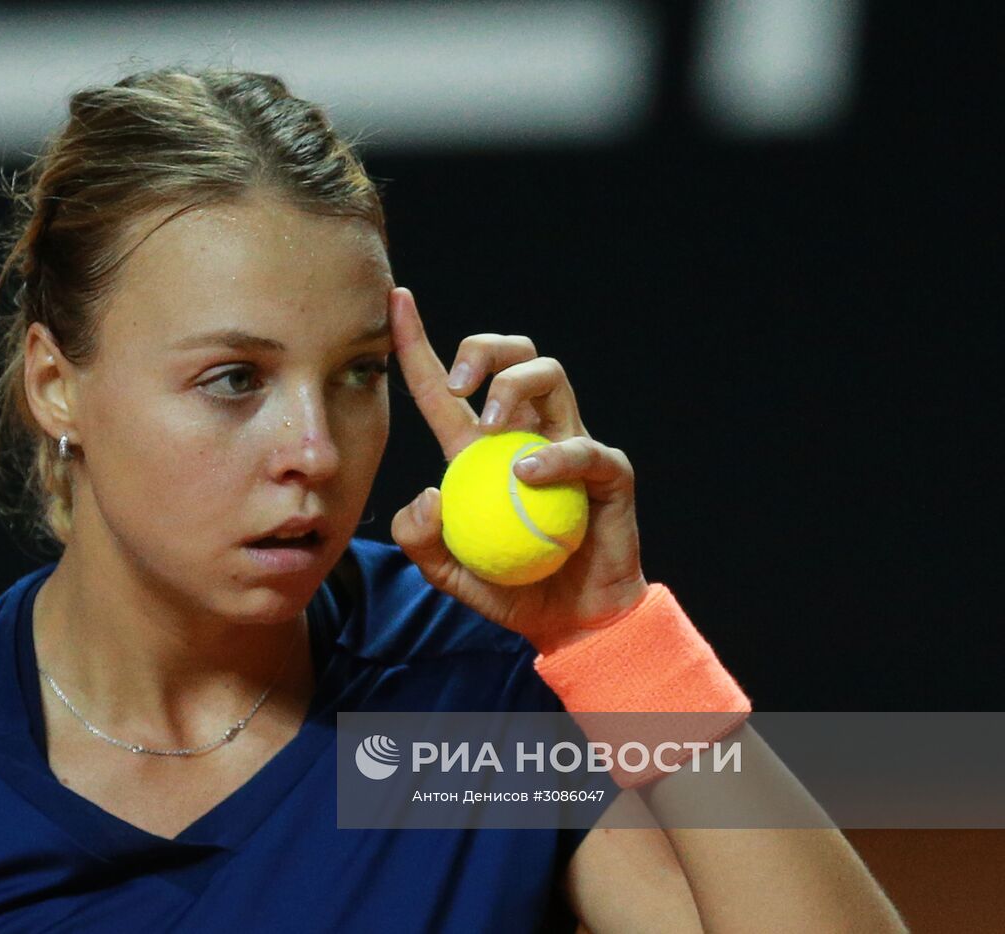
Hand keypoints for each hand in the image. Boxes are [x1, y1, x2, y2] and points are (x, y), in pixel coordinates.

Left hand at [387, 287, 648, 650]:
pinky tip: (527, 473)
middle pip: (512, 354)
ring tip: (489, 425)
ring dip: (514, 385)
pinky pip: (585, 448)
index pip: (446, 387)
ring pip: (550, 375)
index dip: (419, 343)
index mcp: (479, 448)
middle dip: (481, 349)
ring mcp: (570, 445)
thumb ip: (418, 539)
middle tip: (459, 386)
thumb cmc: (510, 589)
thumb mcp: (445, 571)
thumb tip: (427, 495)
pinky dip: (555, 456)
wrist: (571, 624)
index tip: (397, 303)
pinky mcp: (607, 472)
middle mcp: (527, 433)